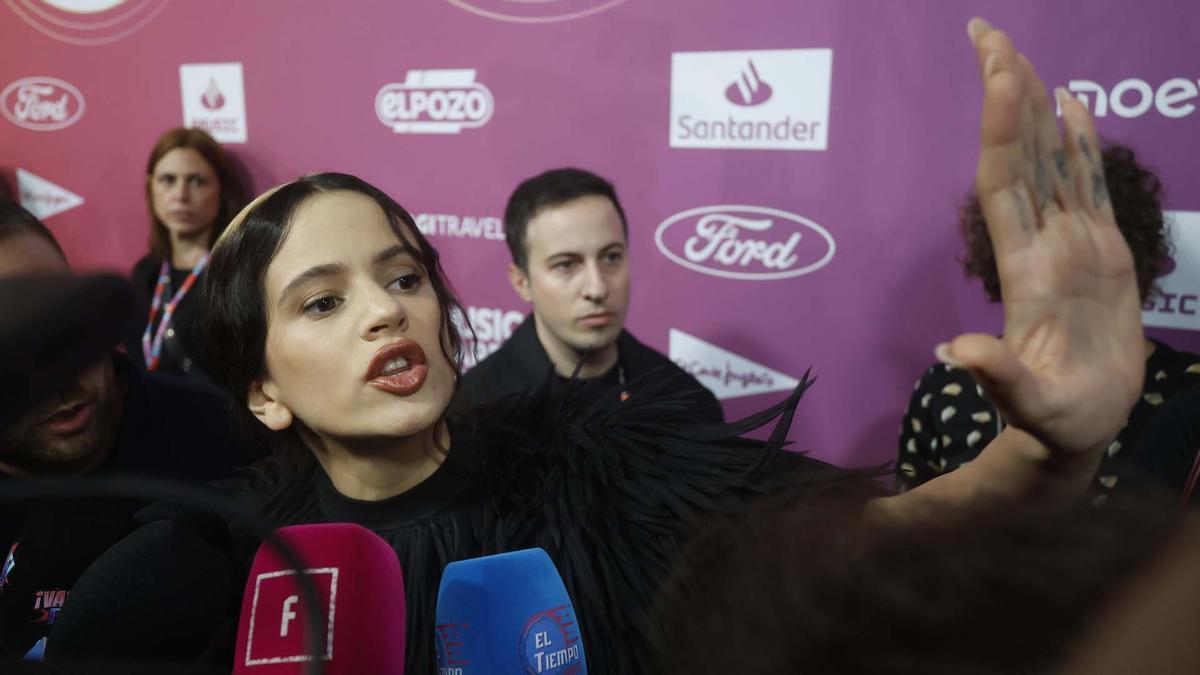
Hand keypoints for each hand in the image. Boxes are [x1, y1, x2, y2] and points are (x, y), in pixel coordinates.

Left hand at [945, 19, 1143, 458]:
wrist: (1077, 431)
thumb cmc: (1054, 423)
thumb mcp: (1029, 406)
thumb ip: (998, 377)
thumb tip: (955, 353)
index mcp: (1025, 270)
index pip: (1007, 184)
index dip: (1003, 129)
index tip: (999, 73)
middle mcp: (1042, 244)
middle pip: (1021, 155)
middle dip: (1006, 95)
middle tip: (988, 33)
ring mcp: (1070, 243)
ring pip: (1051, 160)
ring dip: (1036, 107)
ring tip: (1020, 51)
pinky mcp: (1101, 250)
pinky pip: (1088, 184)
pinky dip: (1081, 141)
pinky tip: (1074, 102)